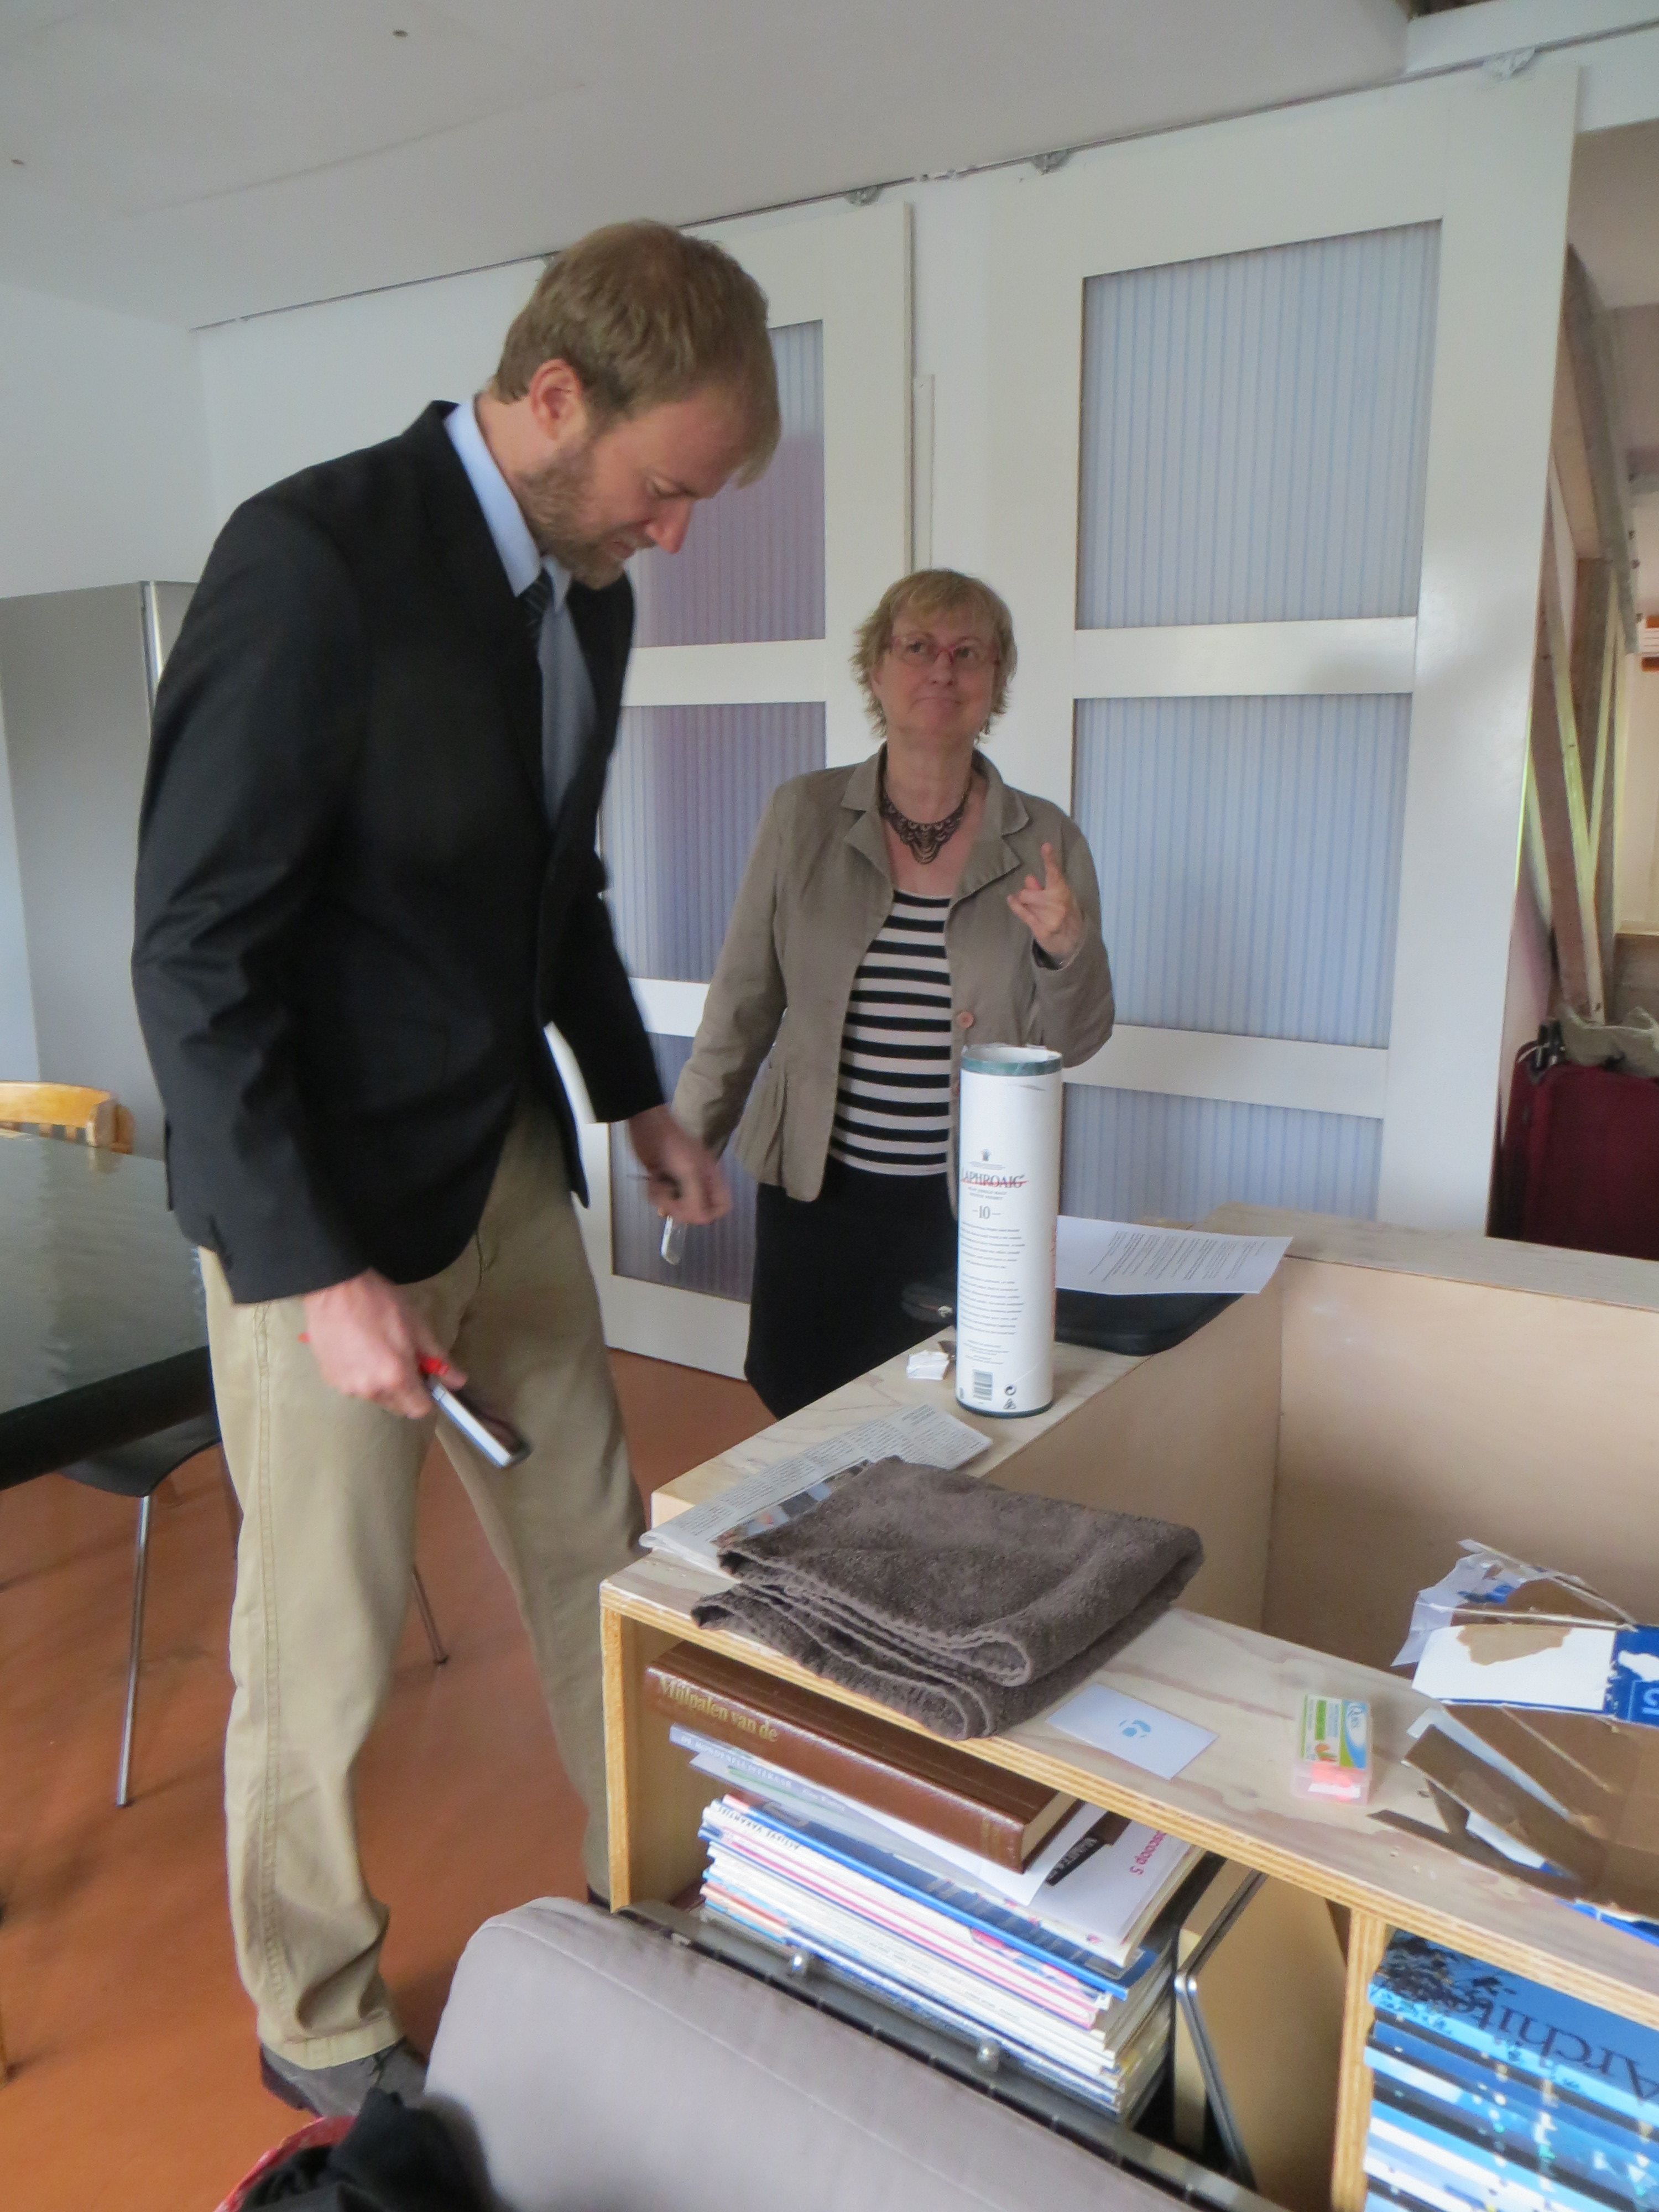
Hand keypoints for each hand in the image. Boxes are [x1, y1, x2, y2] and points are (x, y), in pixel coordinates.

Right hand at [302, 1269, 459, 1420]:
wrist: (335, 1288)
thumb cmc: (381, 1303)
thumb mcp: (418, 1327)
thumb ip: (439, 1359)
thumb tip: (458, 1381)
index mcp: (396, 1378)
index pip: (420, 1410)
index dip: (428, 1396)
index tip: (426, 1378)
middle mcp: (371, 1390)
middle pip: (398, 1406)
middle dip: (406, 1390)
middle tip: (403, 1360)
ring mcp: (347, 1387)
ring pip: (376, 1396)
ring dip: (382, 1383)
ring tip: (377, 1352)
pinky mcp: (330, 1380)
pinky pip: (355, 1387)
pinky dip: (361, 1376)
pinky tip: (358, 1351)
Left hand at [627, 1104, 730, 1224]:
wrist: (647, 1126)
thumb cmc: (672, 1147)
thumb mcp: (688, 1172)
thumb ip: (697, 1198)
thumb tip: (702, 1220)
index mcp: (711, 1179)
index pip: (722, 1206)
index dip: (710, 1213)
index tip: (693, 1211)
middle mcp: (699, 1184)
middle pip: (697, 1210)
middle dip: (681, 1207)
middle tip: (669, 1198)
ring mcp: (681, 1184)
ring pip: (678, 1207)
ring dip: (665, 1201)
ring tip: (658, 1185)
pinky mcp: (664, 1182)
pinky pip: (664, 1200)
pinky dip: (656, 1195)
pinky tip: (653, 1181)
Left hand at [1007, 842, 1085, 964]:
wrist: (1074, 942)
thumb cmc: (1067, 915)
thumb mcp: (1061, 898)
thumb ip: (1044, 888)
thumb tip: (1028, 878)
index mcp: (1063, 891)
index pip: (1054, 872)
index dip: (1049, 859)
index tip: (1045, 846)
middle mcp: (1057, 903)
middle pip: (1029, 892)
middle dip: (1027, 894)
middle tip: (1034, 899)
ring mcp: (1049, 917)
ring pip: (1025, 901)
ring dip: (1026, 903)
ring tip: (1036, 910)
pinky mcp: (1041, 929)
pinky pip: (1023, 913)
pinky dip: (1015, 905)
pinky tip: (1011, 899)